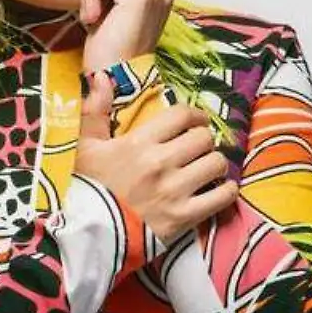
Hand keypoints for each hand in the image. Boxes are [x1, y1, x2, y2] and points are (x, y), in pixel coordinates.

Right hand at [75, 72, 237, 244]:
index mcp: (138, 143)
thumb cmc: (86, 188)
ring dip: (215, 163)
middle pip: (204, 138)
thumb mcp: (85, 146)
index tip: (197, 121)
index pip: (182, 116)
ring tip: (207, 167)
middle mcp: (159, 163)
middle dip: (204, 140)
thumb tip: (102, 76)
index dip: (195, 115)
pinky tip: (220, 189)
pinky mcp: (183, 219)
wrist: (85, 236)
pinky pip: (221, 197)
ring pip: (216, 164)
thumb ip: (95, 110)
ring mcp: (173, 192)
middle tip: (199, 147)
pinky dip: (226, 191)